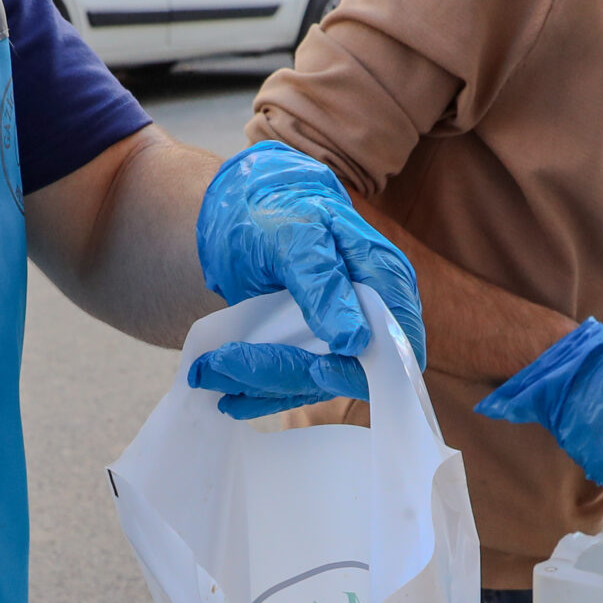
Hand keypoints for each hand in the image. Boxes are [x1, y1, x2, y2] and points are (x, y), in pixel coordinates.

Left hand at [184, 141, 426, 416]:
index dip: (363, 368)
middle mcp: (373, 315)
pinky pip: (294, 383)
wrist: (250, 208)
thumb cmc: (279, 209)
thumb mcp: (296, 235)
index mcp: (385, 279)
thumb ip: (324, 284)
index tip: (316, 372)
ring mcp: (343, 337)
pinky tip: (227, 394)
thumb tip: (356, 342)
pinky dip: (259, 391)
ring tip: (207, 372)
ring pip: (312, 382)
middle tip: (220, 367)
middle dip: (284, 375)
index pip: (395, 345)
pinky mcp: (315, 350)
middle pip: (346, 371)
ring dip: (259, 384)